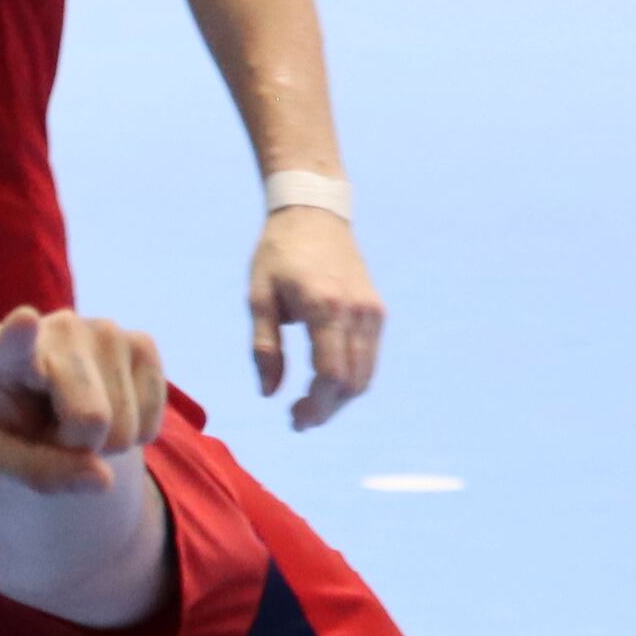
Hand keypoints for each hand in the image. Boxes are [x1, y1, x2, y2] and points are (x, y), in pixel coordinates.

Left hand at [0, 310, 170, 496]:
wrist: (39, 410)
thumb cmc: (9, 429)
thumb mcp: (0, 462)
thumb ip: (40, 473)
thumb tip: (103, 479)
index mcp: (4, 356)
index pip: (14, 345)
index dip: (21, 335)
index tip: (24, 321)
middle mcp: (58, 330)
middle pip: (91, 419)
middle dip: (79, 445)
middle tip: (54, 432)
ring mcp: (106, 331)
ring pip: (124, 426)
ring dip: (104, 442)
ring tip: (74, 419)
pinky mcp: (142, 343)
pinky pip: (150, 420)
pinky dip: (132, 433)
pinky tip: (107, 411)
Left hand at [246, 205, 384, 428]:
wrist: (314, 214)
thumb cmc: (277, 254)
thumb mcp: (258, 298)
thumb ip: (264, 348)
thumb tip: (269, 393)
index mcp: (324, 306)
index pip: (329, 373)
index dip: (315, 405)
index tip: (293, 419)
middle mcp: (356, 311)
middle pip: (352, 381)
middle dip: (327, 408)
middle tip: (298, 420)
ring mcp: (372, 310)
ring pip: (366, 374)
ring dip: (340, 398)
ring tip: (310, 406)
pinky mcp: (377, 309)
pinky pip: (370, 357)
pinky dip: (351, 378)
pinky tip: (326, 384)